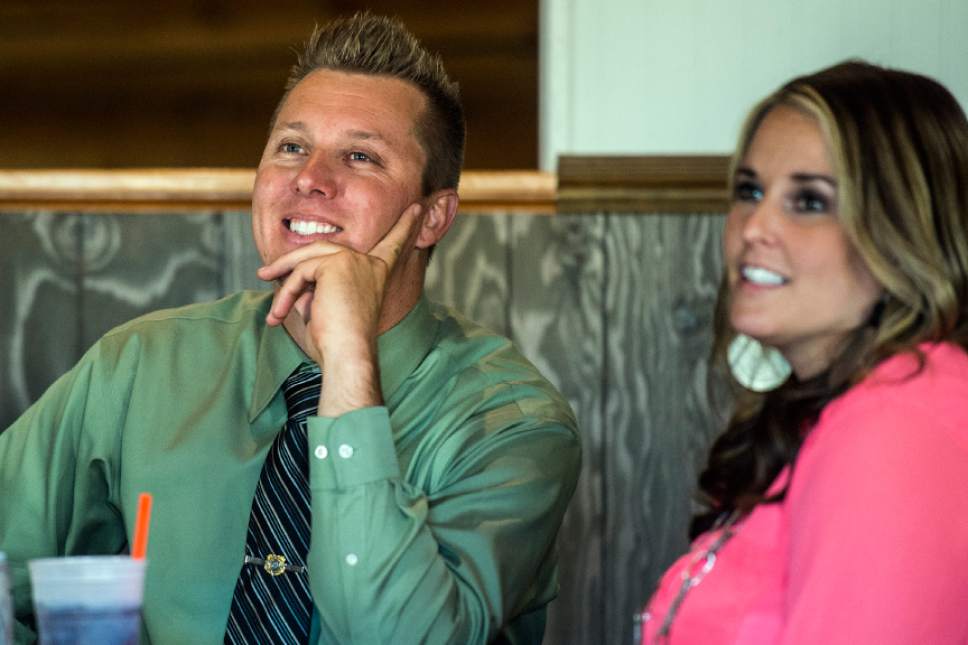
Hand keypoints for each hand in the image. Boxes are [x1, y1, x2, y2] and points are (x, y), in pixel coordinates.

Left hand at [256, 203, 424, 414]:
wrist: (347, 354)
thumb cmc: (339, 342)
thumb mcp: (327, 306)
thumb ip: (316, 285)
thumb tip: (289, 274)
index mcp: (377, 273)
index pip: (393, 244)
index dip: (405, 225)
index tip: (417, 206)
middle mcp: (370, 263)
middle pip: (322, 249)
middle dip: (289, 262)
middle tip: (263, 274)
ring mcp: (354, 260)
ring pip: (305, 260)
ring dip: (284, 286)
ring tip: (274, 312)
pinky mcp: (336, 263)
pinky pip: (300, 273)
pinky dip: (287, 294)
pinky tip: (281, 314)